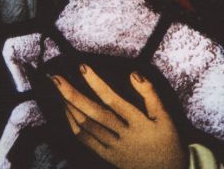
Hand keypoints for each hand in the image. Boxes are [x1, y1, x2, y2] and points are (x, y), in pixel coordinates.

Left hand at [52, 64, 185, 168]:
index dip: (96, 83)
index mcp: (137, 123)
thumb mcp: (165, 117)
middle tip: (56, 78)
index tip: (82, 67)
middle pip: (92, 113)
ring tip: (59, 89)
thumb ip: (149, 93)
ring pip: (86, 127)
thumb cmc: (167, 141)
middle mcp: (123, 136)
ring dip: (70, 107)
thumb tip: (133, 73)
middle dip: (71, 94)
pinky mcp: (107, 156)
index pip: (112, 100)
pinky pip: (86, 140)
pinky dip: (73, 124)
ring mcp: (113, 148)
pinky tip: (67, 110)